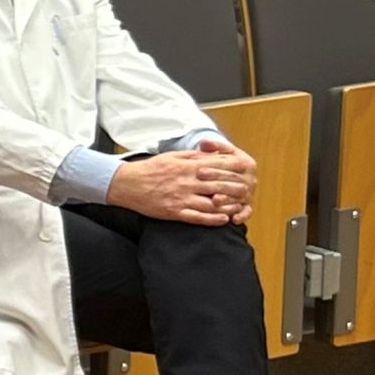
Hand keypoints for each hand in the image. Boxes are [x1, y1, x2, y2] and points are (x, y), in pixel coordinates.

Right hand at [107, 145, 252, 226]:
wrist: (126, 184)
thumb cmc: (149, 169)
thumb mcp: (172, 156)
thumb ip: (193, 156)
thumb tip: (211, 154)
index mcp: (187, 167)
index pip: (217, 166)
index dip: (233, 168)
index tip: (245, 170)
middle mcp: (186, 182)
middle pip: (219, 185)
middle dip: (236, 188)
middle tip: (247, 190)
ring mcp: (181, 198)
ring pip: (211, 203)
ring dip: (228, 206)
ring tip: (239, 206)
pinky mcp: (174, 211)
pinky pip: (198, 217)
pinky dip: (212, 219)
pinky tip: (223, 220)